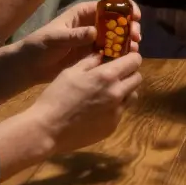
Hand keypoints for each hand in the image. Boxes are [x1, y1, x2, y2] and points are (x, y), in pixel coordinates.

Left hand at [16, 0, 141, 84]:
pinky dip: (120, 54)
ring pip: (116, 37)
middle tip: (136, 35)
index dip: (123, 8)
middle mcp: (91, 25)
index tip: (134, 15)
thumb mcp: (54, 38)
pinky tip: (127, 58)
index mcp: (82, 14)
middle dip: (129, 26)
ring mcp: (93, 41)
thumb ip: (74, 35)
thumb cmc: (39, 46)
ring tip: (135, 47)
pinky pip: (110, 52)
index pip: (107, 6)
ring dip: (128, 40)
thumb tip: (94, 32)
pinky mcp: (92, 55)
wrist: (29, 66)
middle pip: (116, 21)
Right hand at [26, 51, 143, 154]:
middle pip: (137, 78)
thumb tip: (103, 55)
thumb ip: (90, 61)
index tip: (125, 58)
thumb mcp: (71, 72)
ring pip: (133, 96)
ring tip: (108, 93)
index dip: (132, 57)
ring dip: (126, 91)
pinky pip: (121, 112)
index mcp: (107, 76)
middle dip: (130, 73)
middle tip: (116, 75)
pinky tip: (98, 109)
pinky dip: (115, 107)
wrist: (48, 129)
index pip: (134, 61)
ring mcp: (117, 112)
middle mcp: (117, 93)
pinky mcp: (113, 126)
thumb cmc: (56, 96)